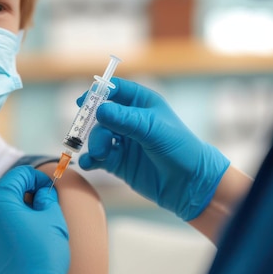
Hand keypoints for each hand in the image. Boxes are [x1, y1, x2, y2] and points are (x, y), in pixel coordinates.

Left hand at [0, 165, 69, 273]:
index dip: (37, 178)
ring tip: (22, 213)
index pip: (18, 175)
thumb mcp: (52, 218)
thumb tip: (42, 192)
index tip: (49, 187)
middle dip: (19, 189)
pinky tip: (5, 229)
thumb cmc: (44, 255)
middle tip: (38, 199)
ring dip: (2, 203)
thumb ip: (46, 198)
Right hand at [79, 77, 229, 220]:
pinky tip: (88, 164)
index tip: (82, 101)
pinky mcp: (119, 162)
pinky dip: (90, 160)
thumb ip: (126, 120)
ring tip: (100, 154)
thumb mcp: (153, 130)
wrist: (190, 183)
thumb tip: (100, 110)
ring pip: (98, 137)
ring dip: (94, 144)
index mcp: (142, 103)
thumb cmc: (180, 148)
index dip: (98, 93)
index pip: (115, 90)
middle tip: (85, 133)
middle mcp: (130, 121)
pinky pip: (98, 158)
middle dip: (92, 124)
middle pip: (101, 115)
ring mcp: (123, 142)